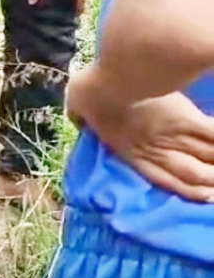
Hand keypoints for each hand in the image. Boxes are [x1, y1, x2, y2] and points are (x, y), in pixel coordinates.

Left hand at [67, 64, 213, 201]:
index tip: (207, 196)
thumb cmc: (91, 92)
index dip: (188, 191)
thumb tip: (77, 117)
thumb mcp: (78, 108)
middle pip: (192, 174)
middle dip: (212, 183)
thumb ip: (81, 117)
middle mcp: (156, 150)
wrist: (112, 80)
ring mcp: (173, 135)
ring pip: (207, 157)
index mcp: (131, 152)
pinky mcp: (186, 118)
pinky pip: (212, 133)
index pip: (165, 179)